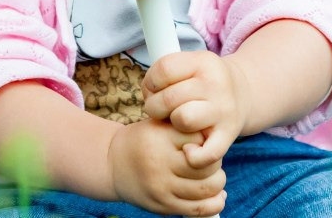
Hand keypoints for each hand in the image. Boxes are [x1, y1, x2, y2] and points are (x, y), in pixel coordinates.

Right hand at [107, 117, 226, 214]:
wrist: (114, 165)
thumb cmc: (143, 140)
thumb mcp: (158, 123)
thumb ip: (184, 126)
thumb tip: (215, 136)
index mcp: (158, 138)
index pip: (199, 138)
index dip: (206, 139)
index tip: (201, 140)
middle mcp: (159, 164)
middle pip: (206, 166)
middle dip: (215, 161)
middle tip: (209, 158)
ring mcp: (161, 188)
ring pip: (207, 188)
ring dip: (218, 181)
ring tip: (213, 175)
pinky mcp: (164, 206)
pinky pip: (199, 209)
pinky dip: (215, 202)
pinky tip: (217, 194)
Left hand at [143, 51, 250, 168]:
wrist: (242, 93)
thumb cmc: (203, 82)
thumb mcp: (190, 65)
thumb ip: (166, 73)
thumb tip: (149, 94)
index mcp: (203, 62)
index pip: (164, 69)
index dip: (150, 82)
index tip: (154, 89)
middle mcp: (216, 84)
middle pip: (169, 98)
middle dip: (155, 107)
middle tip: (160, 109)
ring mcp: (224, 111)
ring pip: (184, 120)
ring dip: (173, 125)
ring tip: (175, 123)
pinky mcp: (229, 135)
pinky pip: (207, 153)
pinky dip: (194, 156)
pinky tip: (188, 149)